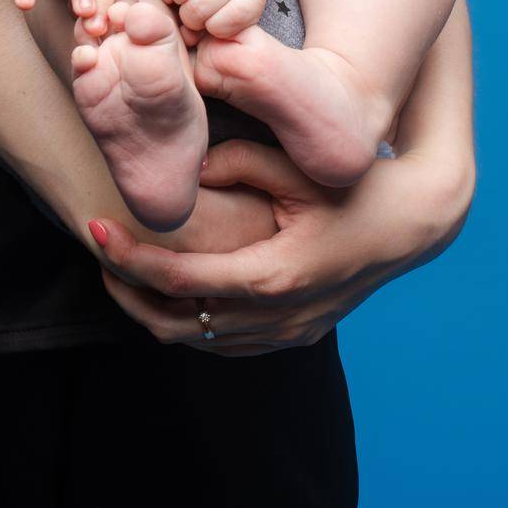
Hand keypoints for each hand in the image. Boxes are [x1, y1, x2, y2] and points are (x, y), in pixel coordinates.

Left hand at [89, 138, 465, 354]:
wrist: (414, 224)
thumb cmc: (356, 187)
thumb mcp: (298, 166)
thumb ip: (239, 162)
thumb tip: (186, 171)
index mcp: (271, 277)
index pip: (177, 280)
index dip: (127, 258)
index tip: (94, 229)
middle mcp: (276, 318)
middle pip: (175, 324)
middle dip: (127, 292)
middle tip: (98, 253)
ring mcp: (287, 334)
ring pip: (197, 342)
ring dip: (155, 310)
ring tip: (124, 269)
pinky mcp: (296, 337)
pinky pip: (226, 345)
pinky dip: (191, 323)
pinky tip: (174, 290)